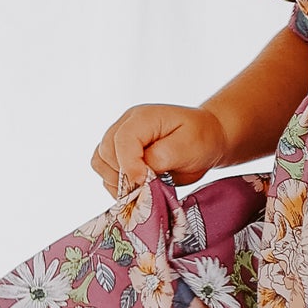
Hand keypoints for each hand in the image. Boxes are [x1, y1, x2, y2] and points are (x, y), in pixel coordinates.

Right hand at [90, 101, 228, 191]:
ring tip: (142, 189)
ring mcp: (120, 140)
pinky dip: (117, 185)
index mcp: (142, 118)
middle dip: (124, 176)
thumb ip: (160, 158)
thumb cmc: (202, 138)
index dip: (129, 165)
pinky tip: (137, 189)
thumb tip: (139, 175)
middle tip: (147, 188)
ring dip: (117, 182)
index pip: (122, 140)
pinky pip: (106, 172)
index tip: (144, 182)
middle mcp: (126, 126)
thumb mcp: (188, 146)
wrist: (207, 139)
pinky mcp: (121, 155)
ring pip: (101, 163)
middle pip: (106, 153)